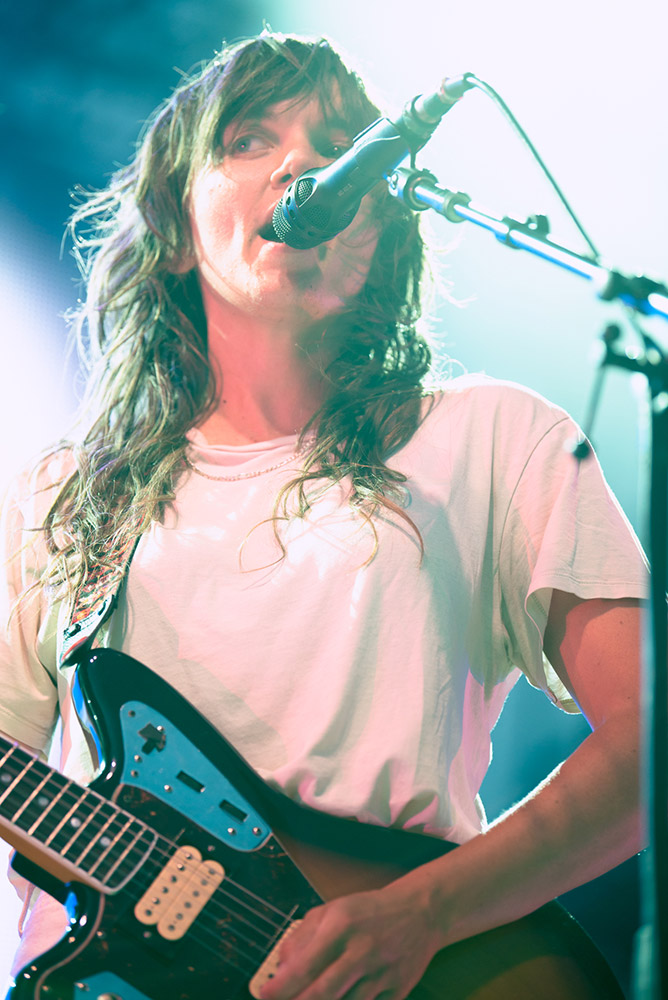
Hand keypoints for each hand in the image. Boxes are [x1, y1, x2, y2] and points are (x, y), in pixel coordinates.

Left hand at [259, 879, 440, 999]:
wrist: (421, 912)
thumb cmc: (370, 911)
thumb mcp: (332, 910)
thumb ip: (303, 937)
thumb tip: (281, 968)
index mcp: (342, 927)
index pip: (306, 964)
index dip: (282, 986)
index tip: (265, 995)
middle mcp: (362, 951)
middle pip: (324, 993)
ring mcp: (382, 974)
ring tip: (313, 999)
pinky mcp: (397, 992)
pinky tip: (343, 999)